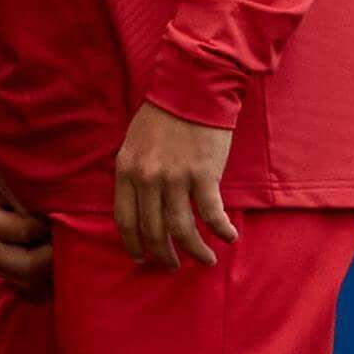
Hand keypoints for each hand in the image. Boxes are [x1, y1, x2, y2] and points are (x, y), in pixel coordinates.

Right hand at [0, 150, 53, 287]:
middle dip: (54, 255)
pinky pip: (21, 280)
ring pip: (26, 281)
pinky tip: (51, 254)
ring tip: (62, 246)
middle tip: (71, 238)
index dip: (50, 224)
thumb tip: (61, 217)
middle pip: (27, 268)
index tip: (65, 213)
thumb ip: (29, 197)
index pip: (27, 232)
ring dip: (48, 268)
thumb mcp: (6, 173)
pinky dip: (40, 271)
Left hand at [113, 101, 238, 269]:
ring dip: (194, 251)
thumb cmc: (165, 113)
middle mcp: (147, 178)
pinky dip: (220, 230)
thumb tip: (141, 205)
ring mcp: (174, 177)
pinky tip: (228, 237)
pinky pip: (210, 213)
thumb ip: (135, 173)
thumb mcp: (135, 142)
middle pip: (152, 230)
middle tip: (172, 266)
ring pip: (180, 229)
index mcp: (127, 170)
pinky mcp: (203, 174)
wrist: (193, 87)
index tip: (141, 259)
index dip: (133, 245)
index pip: (125, 220)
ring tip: (205, 260)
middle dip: (163, 254)